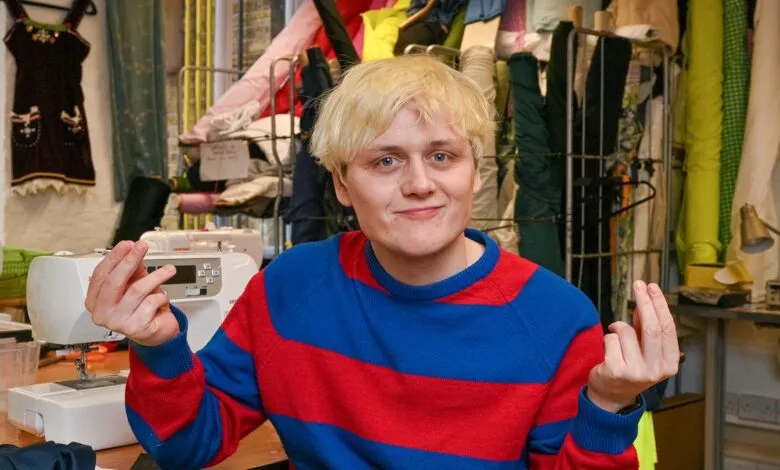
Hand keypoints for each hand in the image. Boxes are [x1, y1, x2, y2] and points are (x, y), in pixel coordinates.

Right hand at [85, 240, 179, 346]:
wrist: (156, 331)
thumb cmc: (143, 307)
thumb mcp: (135, 283)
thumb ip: (132, 268)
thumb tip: (132, 249)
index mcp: (94, 301)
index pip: (101, 274)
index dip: (114, 257)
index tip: (127, 244)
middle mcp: (101, 313)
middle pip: (114, 281)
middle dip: (130, 260)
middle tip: (142, 247)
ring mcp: (117, 323)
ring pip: (136, 290)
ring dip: (155, 277)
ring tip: (169, 270)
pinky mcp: (135, 328)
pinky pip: (151, 302)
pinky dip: (161, 296)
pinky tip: (163, 298)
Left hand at [587, 280, 679, 412]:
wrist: (612, 396)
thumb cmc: (630, 367)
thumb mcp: (645, 349)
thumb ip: (646, 328)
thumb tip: (645, 300)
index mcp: (670, 363)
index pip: (667, 328)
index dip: (659, 304)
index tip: (652, 287)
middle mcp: (656, 370)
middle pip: (651, 328)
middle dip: (644, 302)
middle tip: (638, 285)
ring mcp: (636, 372)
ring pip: (626, 331)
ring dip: (618, 327)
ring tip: (616, 339)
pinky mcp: (616, 370)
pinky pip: (610, 339)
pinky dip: (606, 339)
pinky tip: (607, 351)